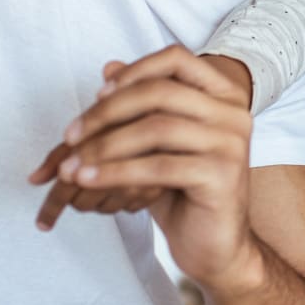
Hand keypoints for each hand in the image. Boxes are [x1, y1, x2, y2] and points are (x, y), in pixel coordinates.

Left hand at [30, 47, 257, 289]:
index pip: (177, 59)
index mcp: (224, 95)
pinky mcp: (221, 175)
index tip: (98, 94)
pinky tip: (87, 180)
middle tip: (70, 135)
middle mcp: (234, 112)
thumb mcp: (161, 143)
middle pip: (161, 92)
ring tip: (70, 166)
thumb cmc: (186, 191)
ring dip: (103, 146)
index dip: (134, 70)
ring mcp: (231, 143)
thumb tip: (109, 67)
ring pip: (156, 128)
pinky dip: (114, 172)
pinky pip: (157, 167)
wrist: (217, 244)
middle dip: (107, 112)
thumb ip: (142, 106)